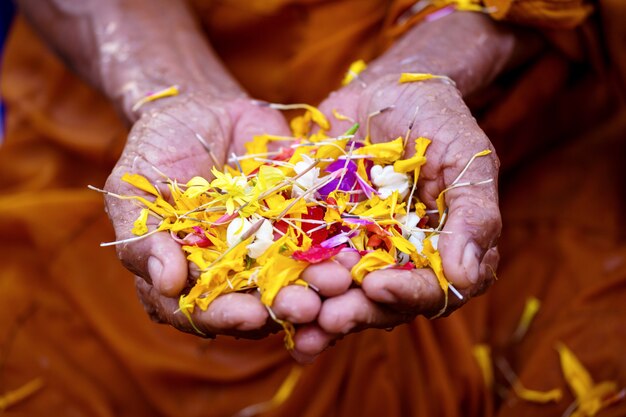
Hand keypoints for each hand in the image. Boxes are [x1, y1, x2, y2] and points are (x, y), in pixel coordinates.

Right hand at [105, 93, 321, 338]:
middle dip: (282, 307)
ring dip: (317, 284)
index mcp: (188, 276)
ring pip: (295, 275)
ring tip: (337, 282)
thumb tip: (167, 284)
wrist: (199, 110)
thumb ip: (144, 238)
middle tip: (307, 308)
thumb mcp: (134, 190)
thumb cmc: (155, 152)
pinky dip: (335, 244)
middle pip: (258, 301)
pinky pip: (320, 236)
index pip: (203, 310)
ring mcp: (269, 247)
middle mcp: (232, 272)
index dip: (226, 315)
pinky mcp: (298, 220)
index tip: (249, 315)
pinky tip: (352, 249)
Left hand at [291, 72, 501, 360]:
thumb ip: (474, 213)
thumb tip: (465, 275)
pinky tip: (273, 294)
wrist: (389, 87)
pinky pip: (308, 259)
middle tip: (327, 320)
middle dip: (356, 312)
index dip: (407, 293)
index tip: (378, 285)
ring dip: (321, 309)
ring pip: (343, 289)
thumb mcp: (466, 157)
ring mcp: (360, 247)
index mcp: (442, 249)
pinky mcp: (324, 232)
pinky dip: (292, 277)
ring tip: (298, 325)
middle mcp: (401, 258)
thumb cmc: (438, 118)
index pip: (433, 288)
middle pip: (382, 300)